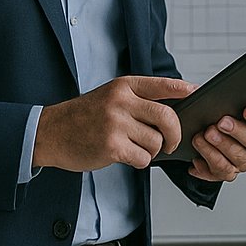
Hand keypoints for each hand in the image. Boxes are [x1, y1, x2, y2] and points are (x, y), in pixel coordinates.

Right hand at [34, 76, 193, 171]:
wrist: (49, 133)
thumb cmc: (84, 117)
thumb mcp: (109, 97)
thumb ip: (138, 99)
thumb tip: (175, 110)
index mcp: (123, 86)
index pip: (162, 85)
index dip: (183, 89)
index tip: (196, 92)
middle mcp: (121, 101)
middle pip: (167, 118)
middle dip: (175, 134)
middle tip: (171, 143)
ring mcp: (116, 124)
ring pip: (156, 142)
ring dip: (152, 151)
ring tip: (135, 148)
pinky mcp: (111, 146)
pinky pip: (143, 158)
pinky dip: (140, 161)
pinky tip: (126, 156)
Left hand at [188, 104, 245, 181]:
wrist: (196, 137)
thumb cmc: (210, 120)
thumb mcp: (214, 106)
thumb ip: (216, 98)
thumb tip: (199, 91)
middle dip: (237, 132)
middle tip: (221, 123)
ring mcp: (240, 163)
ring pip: (237, 160)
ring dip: (218, 148)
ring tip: (202, 137)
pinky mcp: (225, 174)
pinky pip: (218, 172)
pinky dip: (206, 165)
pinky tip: (196, 157)